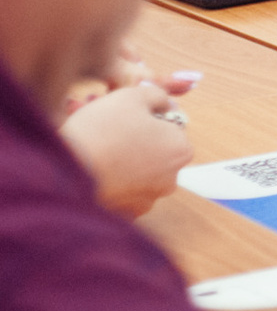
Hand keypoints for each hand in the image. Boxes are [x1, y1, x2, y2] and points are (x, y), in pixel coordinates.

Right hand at [59, 83, 194, 217]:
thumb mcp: (132, 97)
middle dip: (133, 137)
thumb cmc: (101, 131)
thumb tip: (166, 102)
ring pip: (135, 170)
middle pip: (153, 149)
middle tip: (104, 126)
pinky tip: (91, 169)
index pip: (170, 126)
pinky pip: (119, 190)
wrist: (62, 173)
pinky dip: (109, 180)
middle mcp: (171, 179)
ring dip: (120, 159)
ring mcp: (147, 200)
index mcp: (181, 149)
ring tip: (94, 146)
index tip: (124, 114)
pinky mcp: (124, 214)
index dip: (146, 116)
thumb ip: (156, 96)